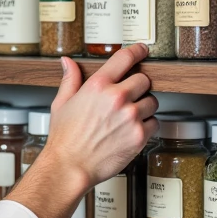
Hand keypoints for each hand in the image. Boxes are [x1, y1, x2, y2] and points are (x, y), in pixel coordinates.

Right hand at [45, 45, 157, 189]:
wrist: (70, 166)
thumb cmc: (65, 138)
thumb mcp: (61, 103)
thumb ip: (70, 80)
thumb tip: (67, 62)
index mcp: (98, 85)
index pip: (125, 58)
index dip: (137, 51)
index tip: (142, 50)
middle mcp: (117, 98)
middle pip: (144, 80)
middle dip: (139, 86)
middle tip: (129, 96)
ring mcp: (131, 117)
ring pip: (152, 101)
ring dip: (145, 107)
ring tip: (128, 117)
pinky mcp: (139, 135)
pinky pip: (154, 123)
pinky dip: (147, 126)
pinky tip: (131, 131)